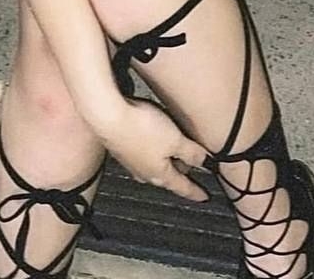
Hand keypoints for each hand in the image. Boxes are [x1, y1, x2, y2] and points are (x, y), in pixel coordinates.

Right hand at [96, 96, 211, 202]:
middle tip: (193, 161)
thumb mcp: (175, 140)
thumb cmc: (140, 129)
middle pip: (167, 175)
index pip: (182, 187)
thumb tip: (205, 162)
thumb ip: (191, 152)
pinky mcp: (121, 145)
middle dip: (181, 169)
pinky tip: (152, 135)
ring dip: (166, 157)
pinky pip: (143, 151)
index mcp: (159, 175)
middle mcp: (143, 171)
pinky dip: (153, 147)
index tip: (204, 197)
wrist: (108, 116)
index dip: (195, 191)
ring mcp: (130, 159)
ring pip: (154, 163)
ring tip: (173, 145)